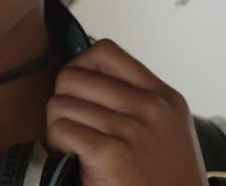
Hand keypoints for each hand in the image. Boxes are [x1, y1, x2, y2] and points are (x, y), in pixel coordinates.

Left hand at [44, 38, 207, 185]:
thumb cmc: (166, 183)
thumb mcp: (167, 132)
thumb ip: (136, 102)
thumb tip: (86, 79)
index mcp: (164, 98)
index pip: (105, 51)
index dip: (80, 68)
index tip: (79, 92)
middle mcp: (151, 108)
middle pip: (72, 76)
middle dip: (64, 103)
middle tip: (73, 129)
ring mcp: (132, 129)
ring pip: (60, 104)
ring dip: (58, 129)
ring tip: (75, 149)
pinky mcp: (112, 153)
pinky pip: (61, 131)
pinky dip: (58, 147)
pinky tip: (74, 161)